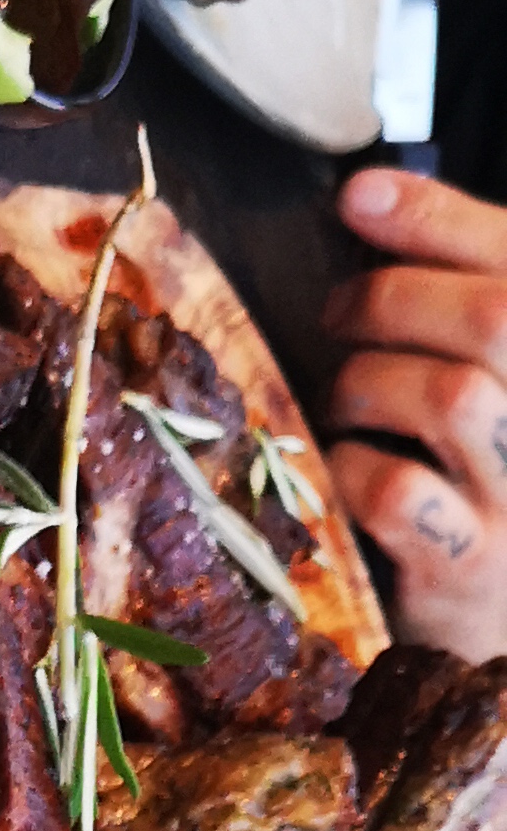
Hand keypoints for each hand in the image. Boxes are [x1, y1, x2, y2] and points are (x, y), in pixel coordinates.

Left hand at [324, 170, 506, 658]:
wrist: (502, 634)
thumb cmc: (487, 481)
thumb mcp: (490, 378)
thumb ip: (453, 287)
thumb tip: (367, 196)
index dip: (437, 219)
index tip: (359, 197)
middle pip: (496, 319)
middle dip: (392, 297)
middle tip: (340, 316)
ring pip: (450, 396)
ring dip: (370, 381)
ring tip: (347, 398)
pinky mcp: (467, 573)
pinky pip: (394, 492)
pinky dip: (350, 467)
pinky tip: (345, 470)